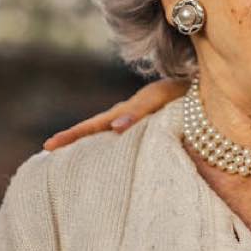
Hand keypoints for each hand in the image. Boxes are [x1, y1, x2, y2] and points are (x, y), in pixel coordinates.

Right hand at [42, 78, 188, 150]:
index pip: (94, 125)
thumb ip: (138, 111)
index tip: (48, 146)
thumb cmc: (183, 91)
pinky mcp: (150, 128)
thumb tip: (114, 128)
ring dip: (90, 145)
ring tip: (68, 162)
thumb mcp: (160, 98)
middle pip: (95, 129)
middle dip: (72, 140)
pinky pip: (126, 138)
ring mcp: (137, 121)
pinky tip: (108, 162)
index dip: (72, 135)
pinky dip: (113, 146)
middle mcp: (128, 116)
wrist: (204, 88)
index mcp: (127, 110)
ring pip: (108, 134)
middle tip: (46, 152)